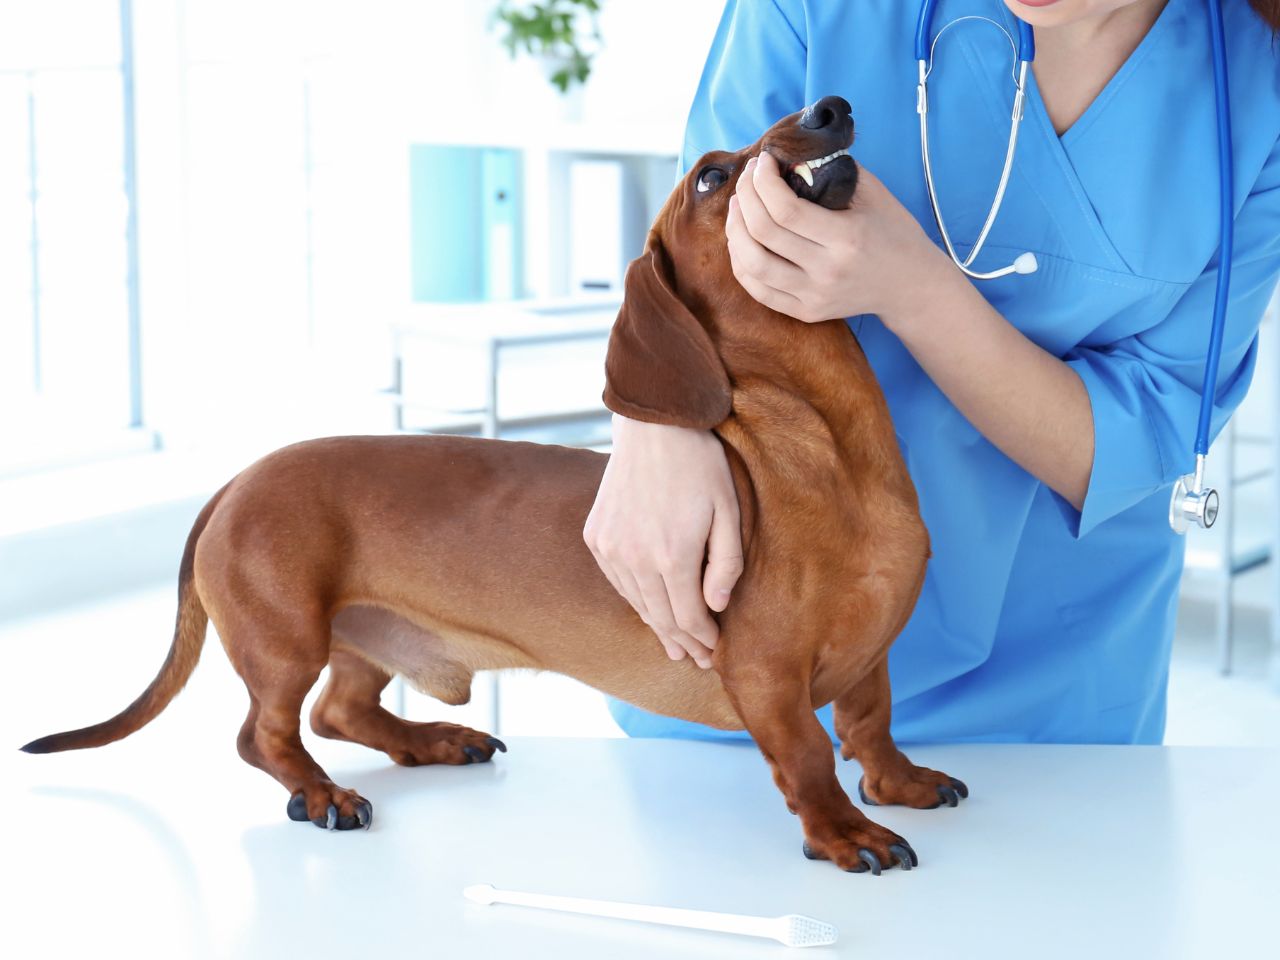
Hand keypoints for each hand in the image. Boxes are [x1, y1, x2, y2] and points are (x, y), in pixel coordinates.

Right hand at [583, 415, 743, 667]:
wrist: (652, 425)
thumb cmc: (700, 464)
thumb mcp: (728, 512)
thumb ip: (726, 565)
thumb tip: (716, 607)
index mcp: (673, 557)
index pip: (689, 618)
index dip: (704, 639)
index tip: (715, 651)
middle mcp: (635, 559)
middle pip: (661, 618)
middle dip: (682, 641)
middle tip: (695, 659)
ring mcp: (610, 549)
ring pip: (637, 603)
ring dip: (657, 624)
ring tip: (673, 642)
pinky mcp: (596, 537)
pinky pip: (618, 581)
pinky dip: (636, 598)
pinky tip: (649, 605)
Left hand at [725, 151, 948, 325]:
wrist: (909, 285)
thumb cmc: (892, 231)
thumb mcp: (873, 193)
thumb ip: (832, 170)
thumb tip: (789, 155)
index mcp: (846, 238)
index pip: (786, 210)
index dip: (763, 182)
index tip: (762, 161)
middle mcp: (827, 271)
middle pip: (764, 234)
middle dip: (746, 197)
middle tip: (747, 178)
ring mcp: (814, 296)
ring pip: (753, 266)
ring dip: (735, 231)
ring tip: (737, 207)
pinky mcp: (806, 312)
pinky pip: (758, 290)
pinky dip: (741, 262)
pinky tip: (741, 239)